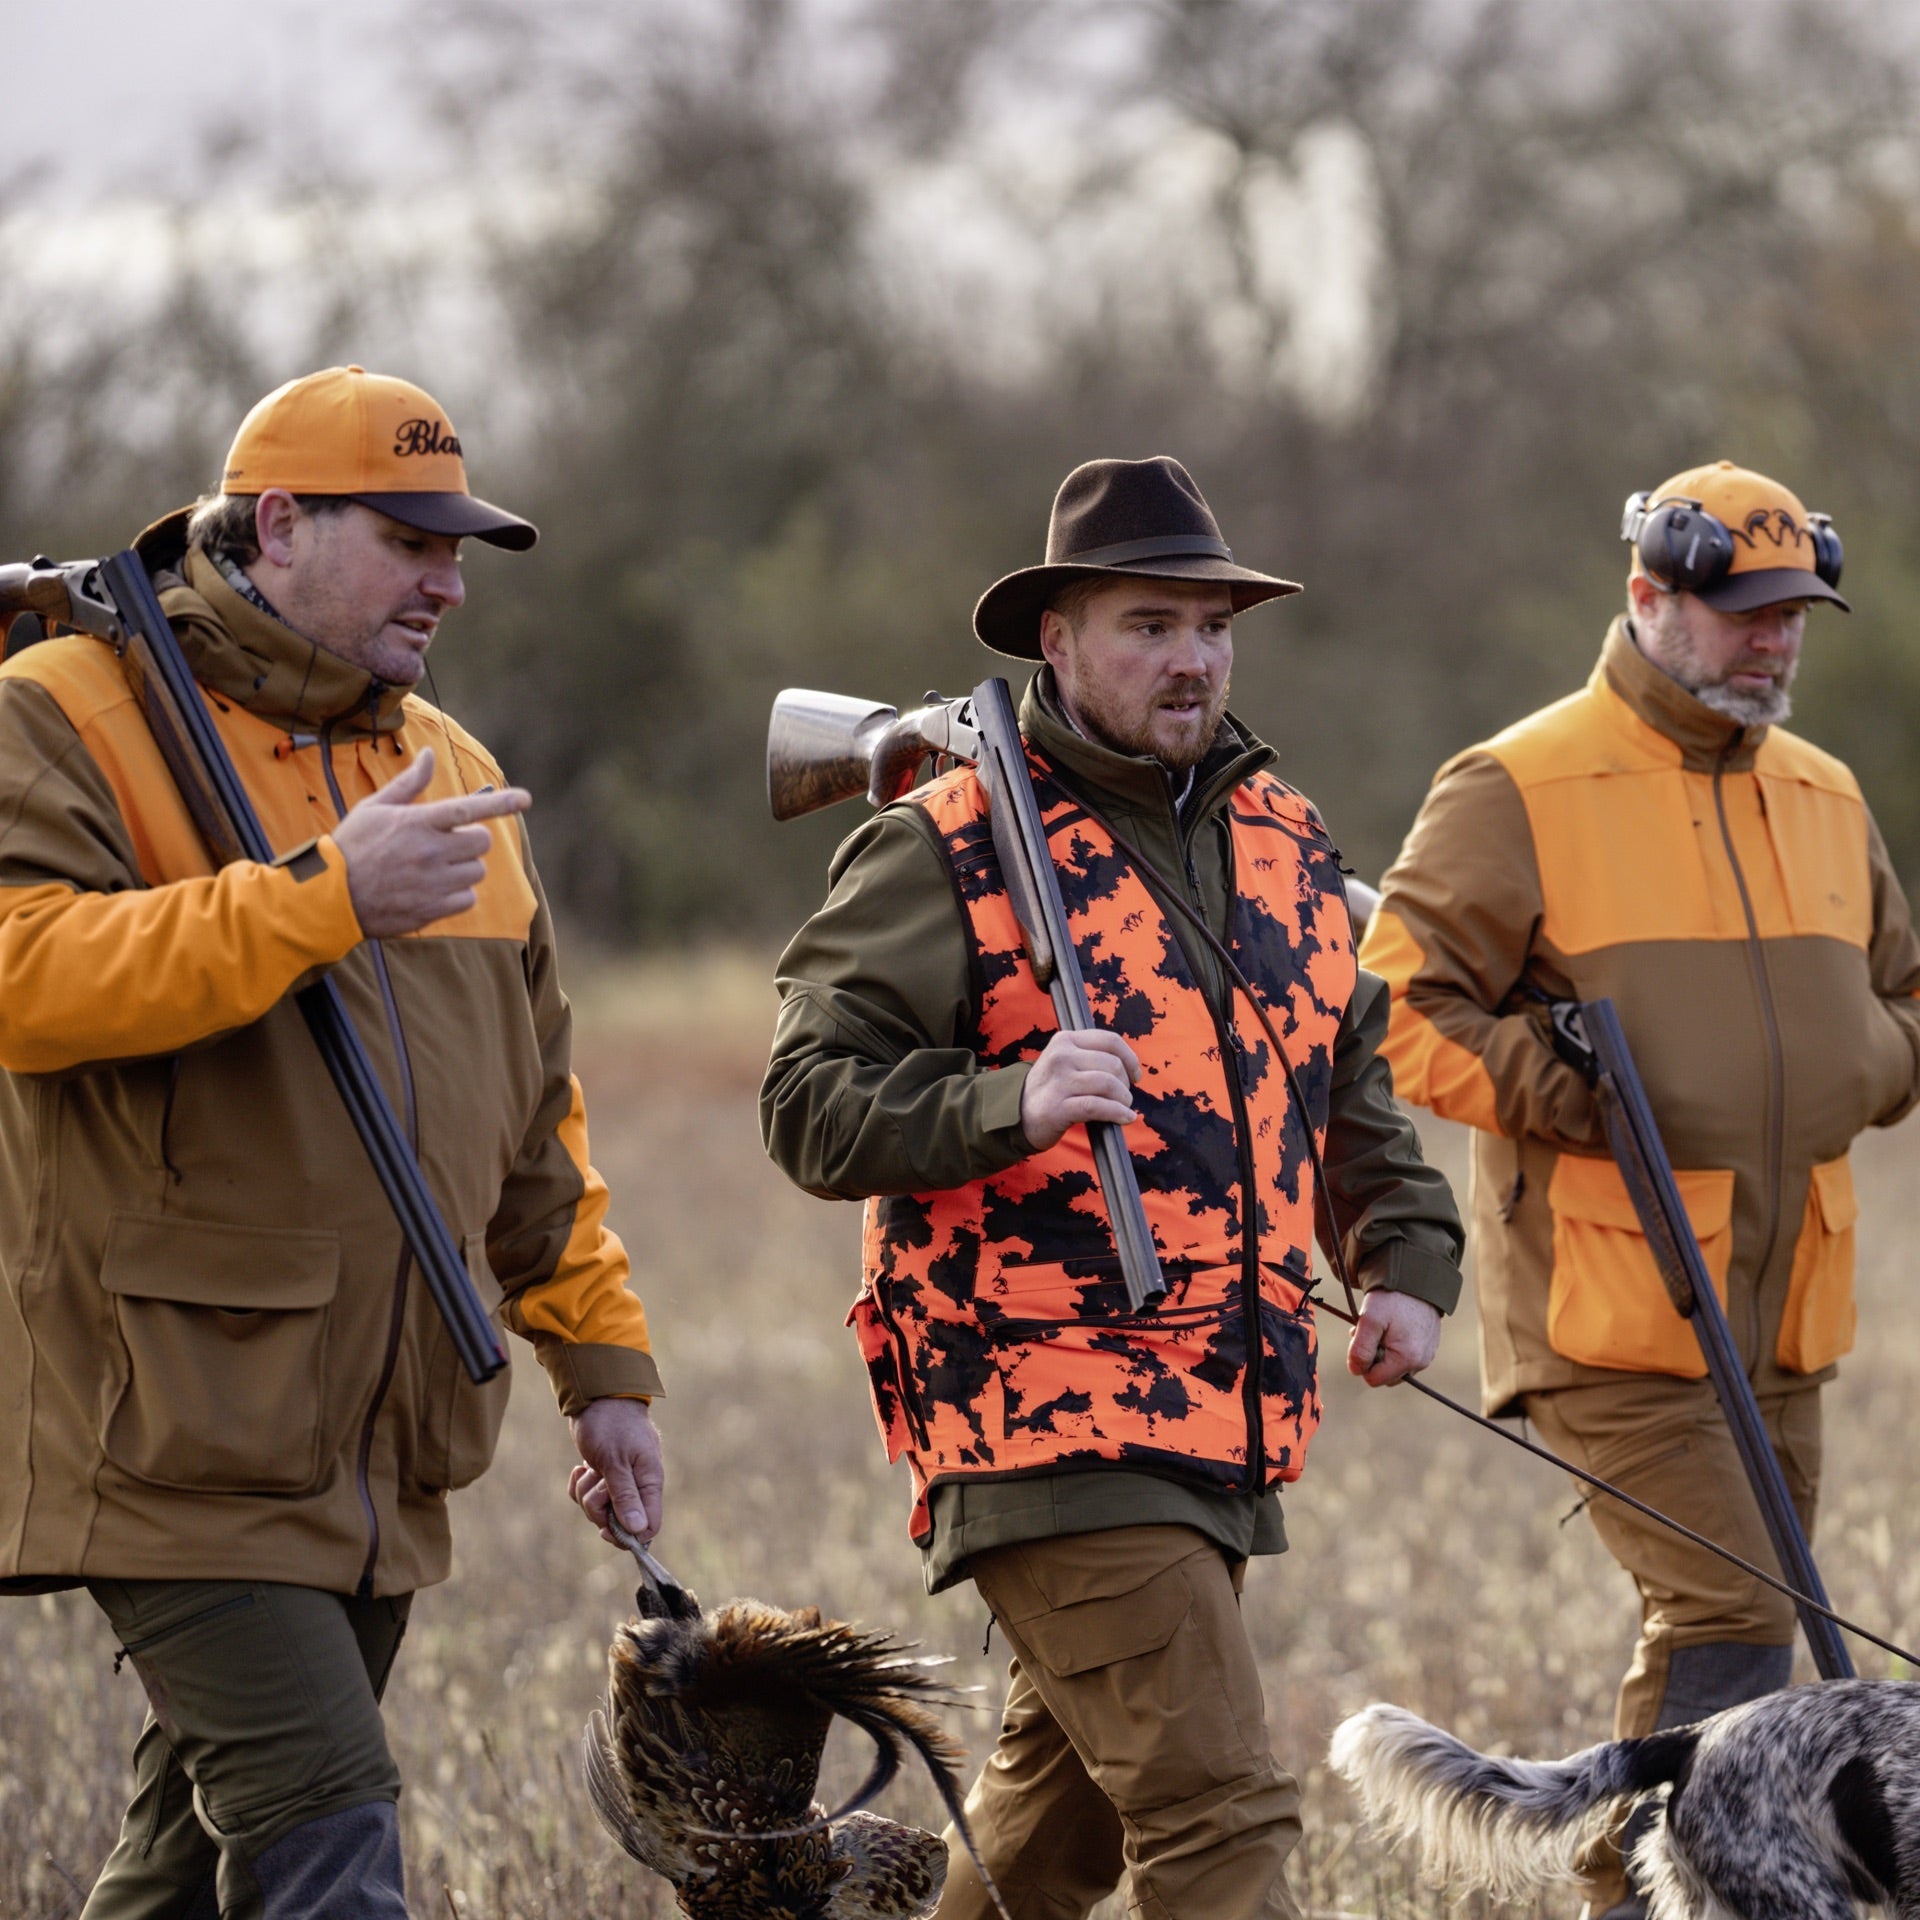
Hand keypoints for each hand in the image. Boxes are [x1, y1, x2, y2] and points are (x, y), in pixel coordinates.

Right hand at [332, 748, 531, 937]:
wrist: (330, 896)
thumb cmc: (352, 846)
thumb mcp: (374, 807)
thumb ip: (408, 783)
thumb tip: (429, 754)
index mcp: (417, 822)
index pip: (468, 808)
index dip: (500, 803)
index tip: (525, 799)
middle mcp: (430, 851)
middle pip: (482, 842)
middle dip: (471, 840)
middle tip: (449, 843)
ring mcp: (433, 882)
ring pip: (477, 871)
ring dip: (464, 868)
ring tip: (434, 868)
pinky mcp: (433, 908)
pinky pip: (468, 899)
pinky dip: (458, 895)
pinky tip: (434, 890)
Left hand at [567, 1398, 665, 1544]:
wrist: (598, 1397)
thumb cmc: (611, 1425)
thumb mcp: (616, 1462)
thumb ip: (625, 1496)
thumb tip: (638, 1531)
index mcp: (649, 1483)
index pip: (648, 1526)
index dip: (628, 1535)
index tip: (606, 1529)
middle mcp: (637, 1486)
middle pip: (618, 1522)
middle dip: (599, 1509)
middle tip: (597, 1483)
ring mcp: (618, 1481)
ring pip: (598, 1509)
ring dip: (586, 1492)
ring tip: (590, 1468)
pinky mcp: (601, 1475)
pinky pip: (586, 1496)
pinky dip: (579, 1485)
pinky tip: (581, 1468)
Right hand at [1018, 1029, 1140, 1151]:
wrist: (1017, 1113)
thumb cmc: (1050, 1088)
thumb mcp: (1064, 1060)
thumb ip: (1091, 1056)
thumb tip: (1128, 1066)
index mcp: (1065, 1040)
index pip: (1110, 1040)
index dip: (1130, 1058)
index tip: (1135, 1074)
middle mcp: (1061, 1056)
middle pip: (1112, 1064)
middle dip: (1125, 1083)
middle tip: (1122, 1096)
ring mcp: (1058, 1081)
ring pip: (1107, 1084)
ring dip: (1123, 1099)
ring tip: (1123, 1107)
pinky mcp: (1058, 1107)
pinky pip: (1098, 1106)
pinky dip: (1117, 1113)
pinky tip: (1124, 1118)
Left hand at [1346, 1290, 1440, 1386]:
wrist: (1416, 1278)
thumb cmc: (1391, 1299)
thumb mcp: (1369, 1320)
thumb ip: (1360, 1349)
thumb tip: (1356, 1371)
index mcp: (1407, 1359)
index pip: (1373, 1379)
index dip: (1362, 1361)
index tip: (1363, 1337)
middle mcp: (1421, 1363)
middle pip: (1385, 1376)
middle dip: (1372, 1357)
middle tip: (1370, 1331)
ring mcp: (1427, 1356)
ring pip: (1394, 1367)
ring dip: (1382, 1351)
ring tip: (1381, 1327)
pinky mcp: (1429, 1348)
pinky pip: (1405, 1357)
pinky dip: (1394, 1346)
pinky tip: (1392, 1327)